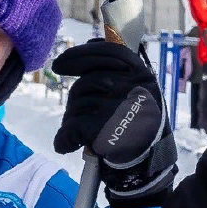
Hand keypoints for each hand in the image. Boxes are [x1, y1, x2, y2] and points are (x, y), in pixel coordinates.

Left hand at [51, 39, 164, 169]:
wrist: (147, 164)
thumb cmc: (140, 126)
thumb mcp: (141, 91)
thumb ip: (121, 70)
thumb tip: (93, 43)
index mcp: (142, 75)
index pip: (107, 52)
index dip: (79, 55)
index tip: (59, 64)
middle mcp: (132, 88)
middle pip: (86, 82)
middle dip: (76, 99)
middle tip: (78, 113)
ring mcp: (117, 108)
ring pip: (76, 105)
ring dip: (72, 120)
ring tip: (82, 133)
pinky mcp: (103, 130)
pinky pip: (71, 127)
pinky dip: (64, 138)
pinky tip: (68, 144)